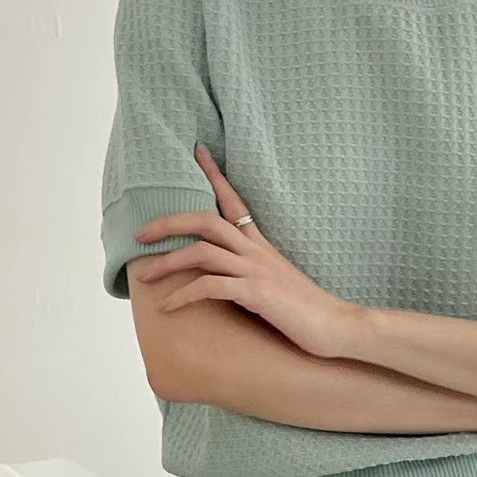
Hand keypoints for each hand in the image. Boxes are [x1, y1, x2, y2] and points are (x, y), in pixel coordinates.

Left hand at [130, 142, 359, 358]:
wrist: (337, 326)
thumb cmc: (307, 310)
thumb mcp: (277, 283)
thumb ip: (253, 272)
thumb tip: (227, 277)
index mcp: (261, 245)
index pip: (235, 201)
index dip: (215, 174)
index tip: (197, 150)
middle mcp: (256, 251)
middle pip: (205, 220)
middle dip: (168, 223)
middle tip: (139, 234)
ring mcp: (256, 270)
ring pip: (201, 252)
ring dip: (167, 263)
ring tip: (143, 277)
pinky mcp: (256, 293)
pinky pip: (210, 286)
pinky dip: (183, 295)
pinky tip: (167, 307)